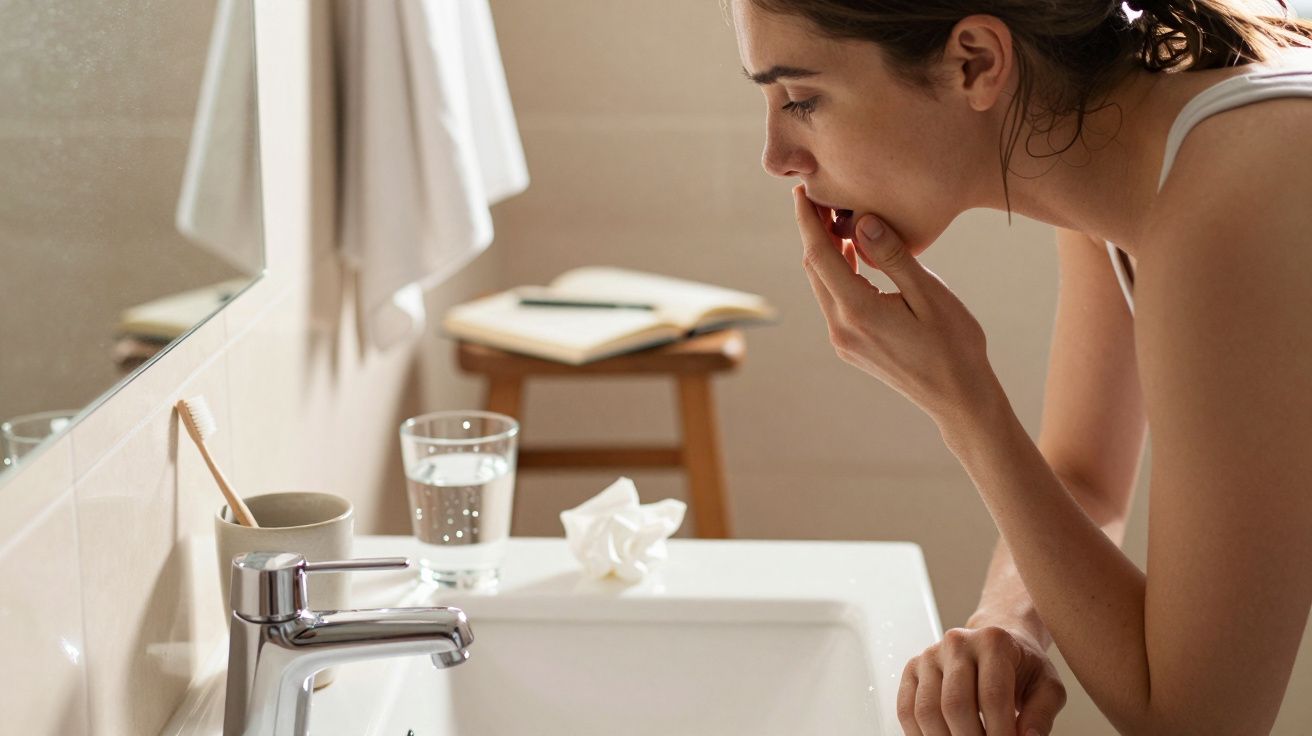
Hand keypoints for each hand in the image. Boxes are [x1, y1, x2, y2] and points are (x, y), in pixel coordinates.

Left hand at [792, 184, 996, 424]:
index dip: (807, 221)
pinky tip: (854, 256)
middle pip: (814, 269)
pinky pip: (834, 302)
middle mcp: (841, 328)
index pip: (819, 256)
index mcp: (858, 311)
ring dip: (827, 253)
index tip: (802, 191)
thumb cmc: (954, 345)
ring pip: (822, 286)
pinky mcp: (851, 347)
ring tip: (839, 220)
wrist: (958, 398)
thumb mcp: (930, 293)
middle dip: (814, 232)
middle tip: (824, 198)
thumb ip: (892, 256)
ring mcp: (843, 341)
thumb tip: (862, 221)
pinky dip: (838, 275)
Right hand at [898, 626, 1067, 735]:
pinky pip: (906, 709)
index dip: (999, 733)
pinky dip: (919, 735)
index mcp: (993, 642)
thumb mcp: (1047, 686)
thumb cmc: (1022, 667)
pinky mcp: (913, 669)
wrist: (996, 643)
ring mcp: (930, 655)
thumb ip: (1041, 714)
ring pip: (927, 710)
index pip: (992, 696)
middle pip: (955, 704)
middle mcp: (957, 643)